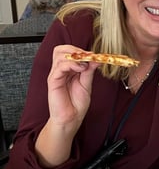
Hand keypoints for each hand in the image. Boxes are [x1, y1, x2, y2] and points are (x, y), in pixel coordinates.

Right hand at [35, 45, 99, 166]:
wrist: (71, 119)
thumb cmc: (77, 103)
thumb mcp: (87, 83)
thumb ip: (89, 70)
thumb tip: (96, 58)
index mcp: (68, 69)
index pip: (69, 51)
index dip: (81, 49)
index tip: (94, 54)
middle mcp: (61, 70)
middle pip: (61, 49)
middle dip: (76, 49)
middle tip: (88, 56)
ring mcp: (56, 75)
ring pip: (59, 55)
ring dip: (75, 56)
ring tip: (85, 65)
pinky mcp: (53, 82)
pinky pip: (59, 67)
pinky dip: (71, 64)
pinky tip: (81, 69)